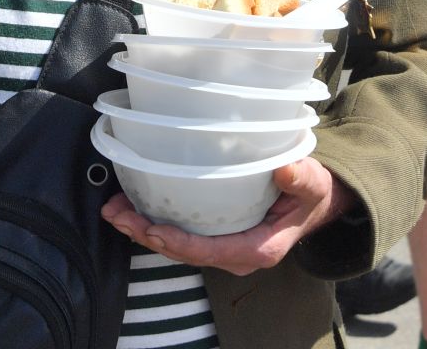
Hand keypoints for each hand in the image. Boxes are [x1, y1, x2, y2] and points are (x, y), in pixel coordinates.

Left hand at [102, 157, 349, 275]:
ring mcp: (223, 248)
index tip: (154, 230)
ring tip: (113, 210)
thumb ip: (302, 180)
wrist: (313, 204)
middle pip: (185, 252)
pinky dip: (154, 223)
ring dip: (143, 230)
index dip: (180, 243)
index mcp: (258, 248)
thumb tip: (285, 172)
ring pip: (177, 246)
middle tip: (117, 215)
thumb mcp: (313, 184)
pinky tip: (131, 206)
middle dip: (148, 235)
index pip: (210, 251)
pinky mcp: (214, 236)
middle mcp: (235, 254)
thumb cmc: (310, 193)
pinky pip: (180, 236)